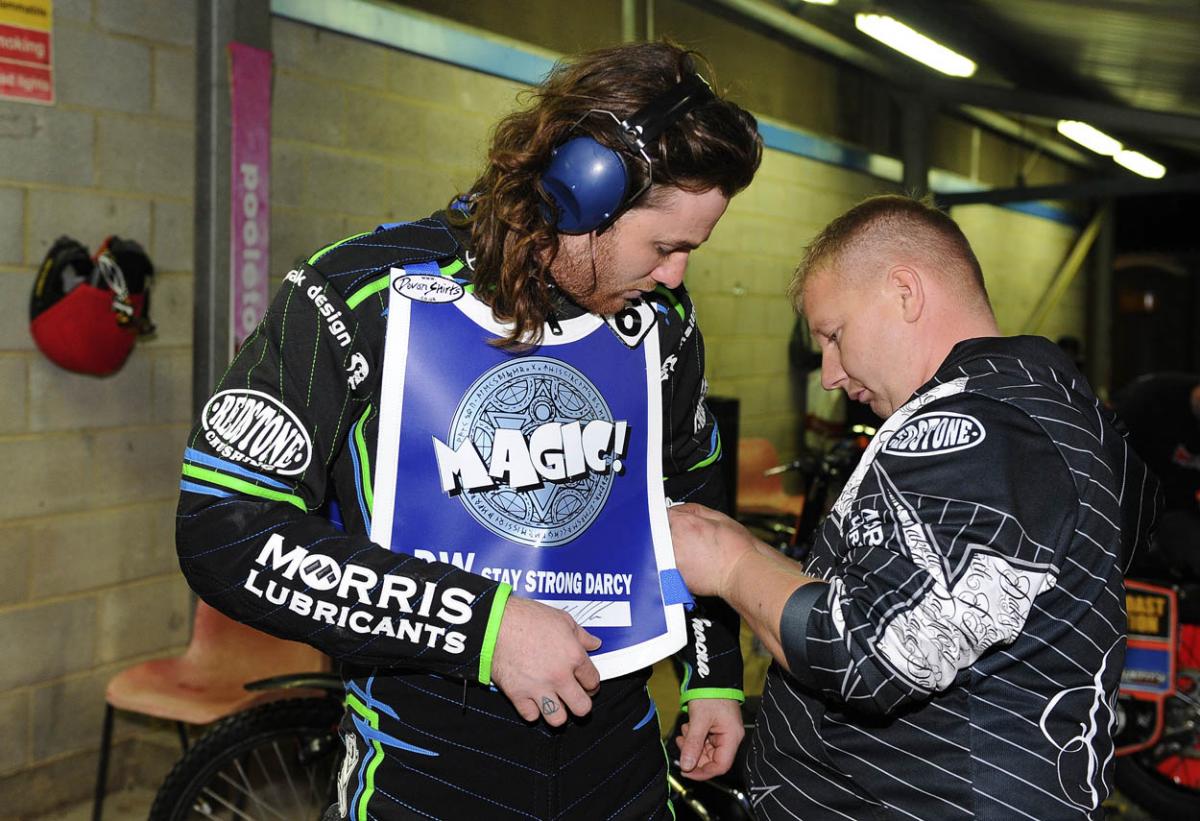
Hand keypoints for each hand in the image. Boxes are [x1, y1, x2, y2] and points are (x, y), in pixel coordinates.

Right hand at [489, 595, 601, 725]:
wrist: (495, 623)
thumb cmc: (527, 618)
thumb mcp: (562, 619)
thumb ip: (581, 635)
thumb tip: (594, 644)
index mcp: (573, 656)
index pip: (593, 681)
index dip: (591, 683)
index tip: (586, 683)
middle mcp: (559, 676)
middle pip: (582, 708)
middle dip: (581, 703)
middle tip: (574, 696)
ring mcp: (539, 688)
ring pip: (558, 719)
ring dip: (558, 712)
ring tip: (554, 702)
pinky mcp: (518, 695)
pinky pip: (531, 716)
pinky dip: (532, 710)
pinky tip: (532, 700)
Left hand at [667, 503, 756, 596]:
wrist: (740, 574)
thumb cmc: (735, 548)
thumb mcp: (718, 517)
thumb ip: (694, 510)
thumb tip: (681, 510)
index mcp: (682, 524)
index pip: (664, 514)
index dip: (672, 517)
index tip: (676, 522)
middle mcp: (673, 542)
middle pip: (658, 532)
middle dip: (668, 532)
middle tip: (686, 539)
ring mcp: (672, 561)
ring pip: (660, 551)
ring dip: (669, 549)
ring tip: (690, 553)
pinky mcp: (675, 578)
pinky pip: (667, 568)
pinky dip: (674, 565)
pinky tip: (690, 565)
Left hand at [675, 698, 743, 780]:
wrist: (712, 677)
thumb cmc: (710, 693)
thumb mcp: (699, 720)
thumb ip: (693, 744)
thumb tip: (686, 765)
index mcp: (732, 737)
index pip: (720, 765)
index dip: (703, 772)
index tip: (687, 771)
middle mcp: (730, 737)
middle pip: (712, 759)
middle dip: (695, 755)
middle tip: (681, 745)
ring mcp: (723, 733)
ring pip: (706, 751)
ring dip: (692, 745)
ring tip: (685, 731)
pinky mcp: (716, 728)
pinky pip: (704, 741)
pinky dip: (693, 738)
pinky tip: (687, 729)